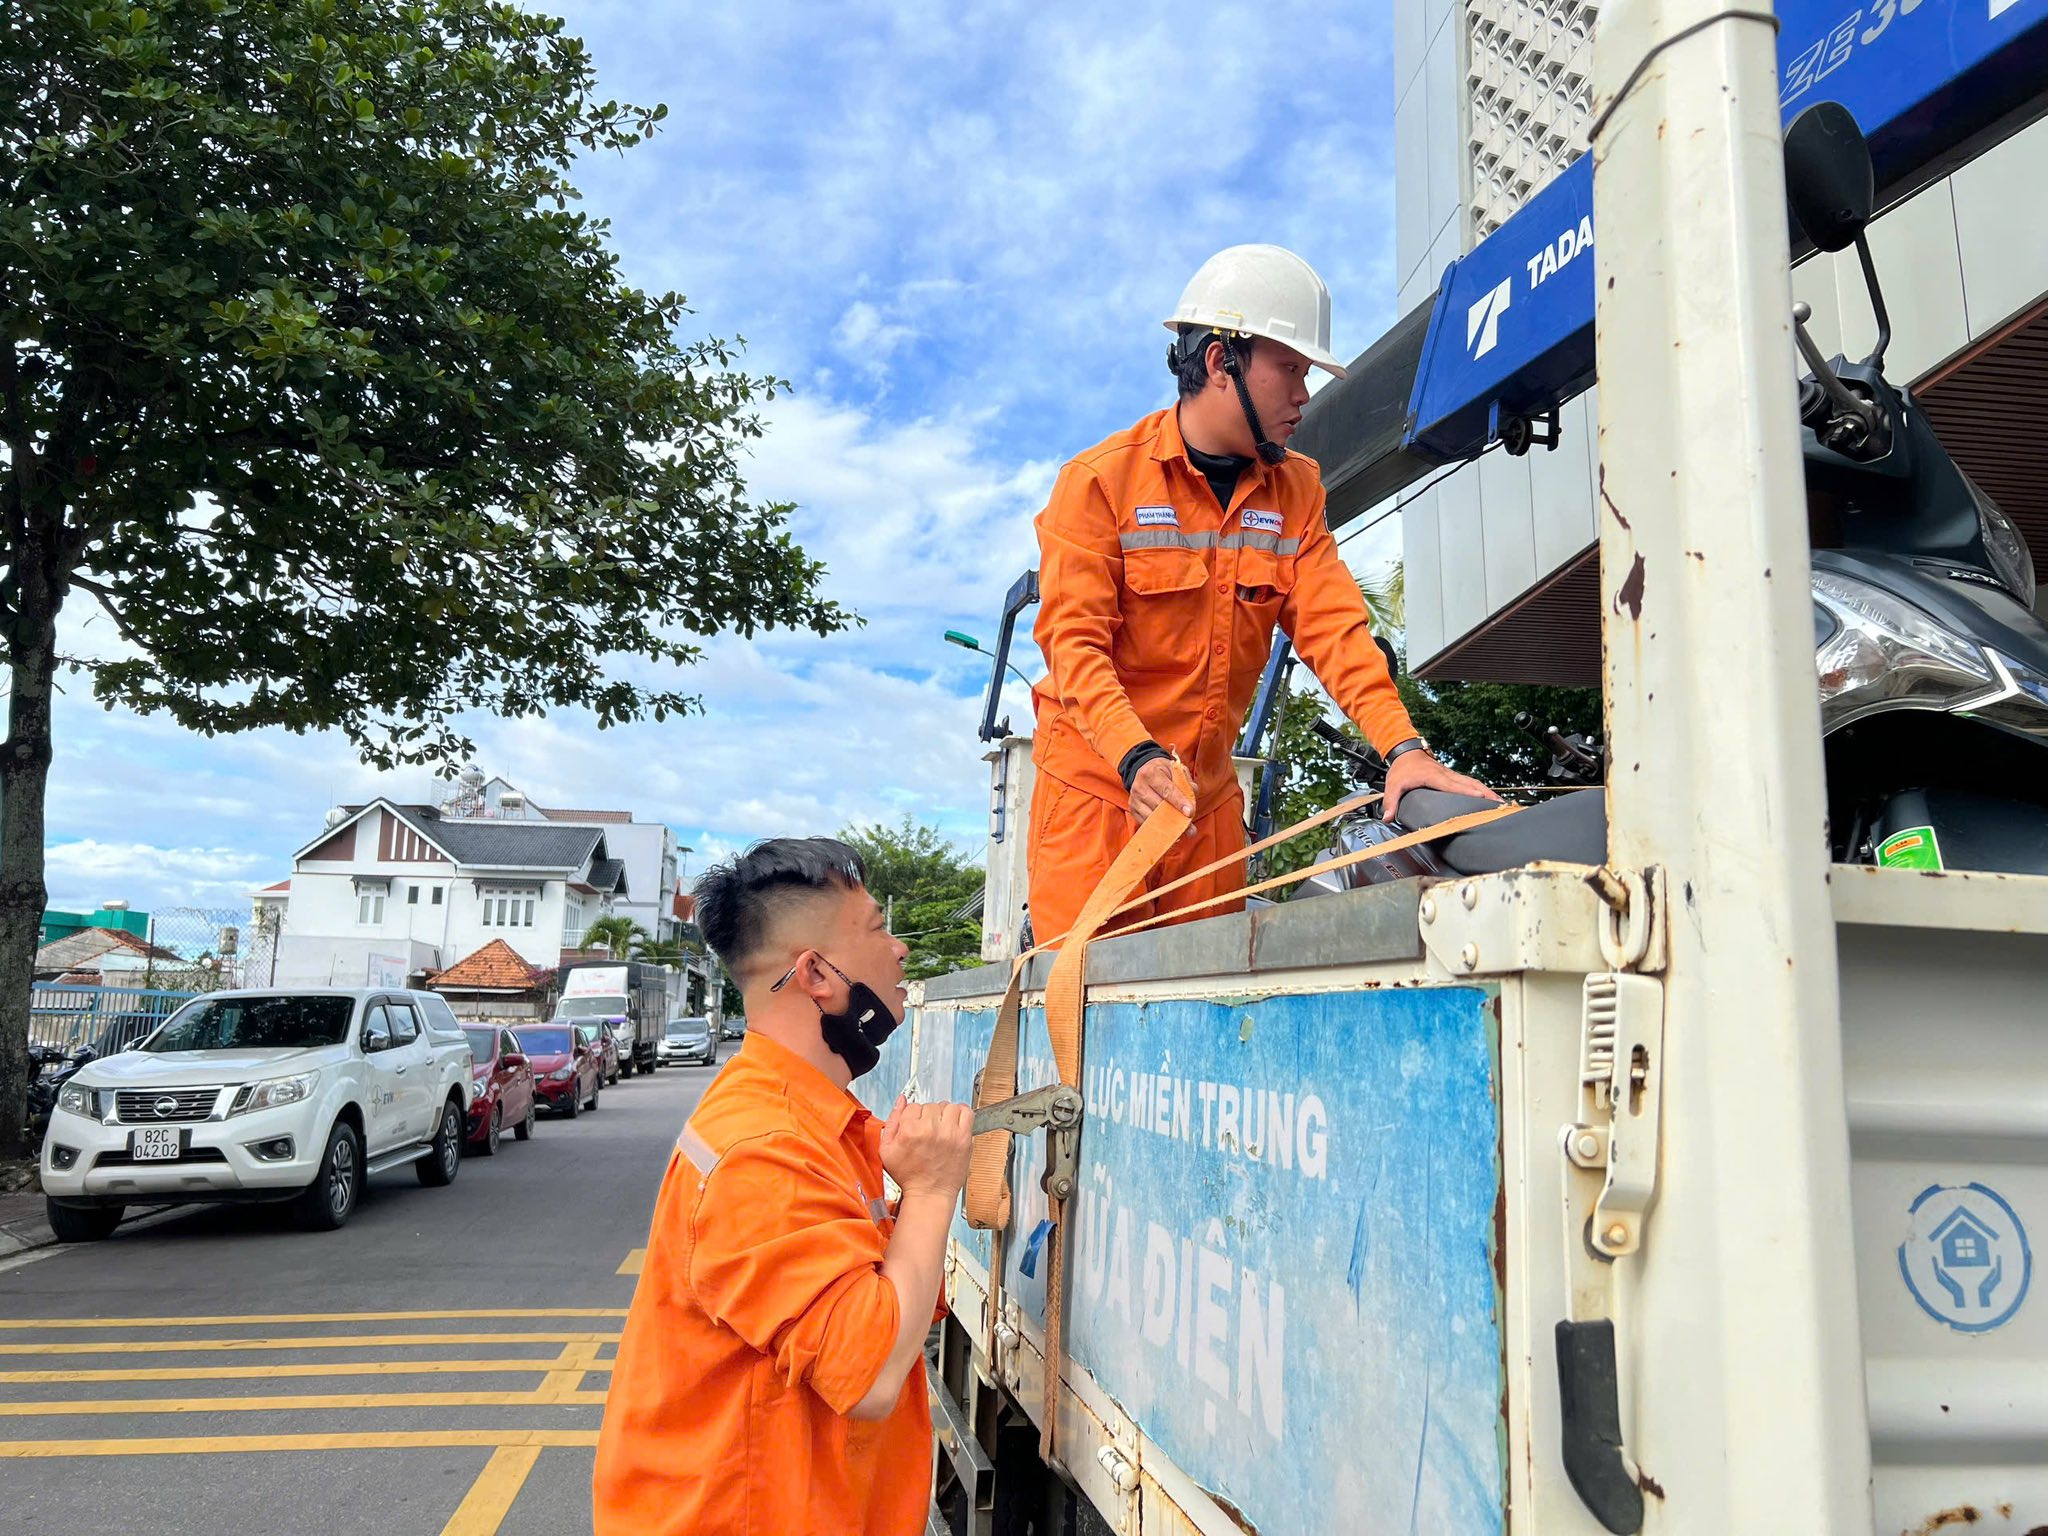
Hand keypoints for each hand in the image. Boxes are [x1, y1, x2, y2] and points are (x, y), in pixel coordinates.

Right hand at [880, 1097, 971, 1199]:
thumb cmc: (909, 1176)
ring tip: (940, 1128)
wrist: (930, 1194)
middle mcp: (931, 1129)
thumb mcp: (887, 1150)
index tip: (914, 1128)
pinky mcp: (964, 1138)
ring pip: (947, 1106)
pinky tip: (954, 1124)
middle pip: (930, 1105)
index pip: (912, 1106)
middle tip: (927, 1132)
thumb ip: (892, 1121)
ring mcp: (950, 1133)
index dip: (912, 1117)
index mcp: (910, 1130)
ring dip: (943, 1115)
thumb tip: (901, 1100)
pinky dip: (961, 1114)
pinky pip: (966, 1112)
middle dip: (927, 1117)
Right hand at [1127, 757, 1196, 839]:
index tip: (1189, 812)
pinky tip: (1171, 833)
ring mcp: (1134, 800)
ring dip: (1168, 827)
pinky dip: (1159, 830)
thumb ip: (1186, 783)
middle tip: (1190, 829)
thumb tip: (1191, 803)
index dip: (1179, 802)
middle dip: (1175, 818)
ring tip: (1182, 833)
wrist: (1146, 772)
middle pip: (1158, 806)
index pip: (1167, 790)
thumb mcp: (1176, 771)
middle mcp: (1139, 786)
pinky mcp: (1133, 810)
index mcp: (1151, 773)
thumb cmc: (1164, 773)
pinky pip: (1146, 823)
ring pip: (1151, 817)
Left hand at [1383, 750, 1498, 820]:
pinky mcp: (1453, 777)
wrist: (1406, 752)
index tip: (1480, 796)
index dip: (1466, 791)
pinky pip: (1470, 783)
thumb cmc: (1402, 769)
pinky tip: (1490, 799)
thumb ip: (1391, 801)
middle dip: (1485, 793)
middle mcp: (1446, 774)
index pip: (1452, 785)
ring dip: (1487, 792)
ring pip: (1473, 783)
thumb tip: (1388, 818)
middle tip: (1499, 805)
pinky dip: (1482, 790)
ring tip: (1501, 804)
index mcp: (1434, 776)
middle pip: (1470, 783)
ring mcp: (1451, 775)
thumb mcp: (1393, 784)